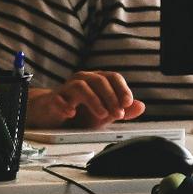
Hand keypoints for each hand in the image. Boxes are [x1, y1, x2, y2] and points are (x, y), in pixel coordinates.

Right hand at [26, 71, 145, 128]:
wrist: (50, 116)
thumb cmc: (80, 114)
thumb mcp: (104, 114)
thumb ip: (121, 110)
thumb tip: (141, 107)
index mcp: (97, 80)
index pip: (113, 77)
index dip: (122, 89)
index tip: (128, 103)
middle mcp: (83, 80)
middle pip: (99, 80)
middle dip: (111, 97)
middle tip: (118, 114)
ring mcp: (66, 88)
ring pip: (81, 86)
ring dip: (94, 100)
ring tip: (102, 115)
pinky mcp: (51, 99)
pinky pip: (57, 98)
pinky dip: (65, 105)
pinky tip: (72, 113)